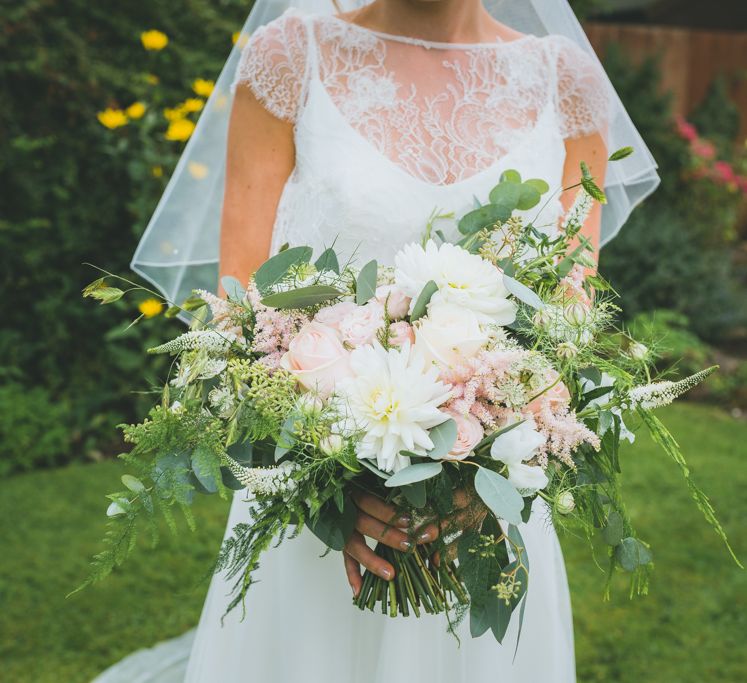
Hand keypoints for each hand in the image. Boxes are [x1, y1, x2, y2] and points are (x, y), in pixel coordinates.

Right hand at [342, 489, 484, 596]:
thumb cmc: (370, 488)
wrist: (339, 490)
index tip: (408, 521)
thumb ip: (400, 494)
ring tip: (391, 575)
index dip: (387, 512)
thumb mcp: (380, 486)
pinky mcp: (341, 542)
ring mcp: (341, 528)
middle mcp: (346, 510)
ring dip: (371, 561)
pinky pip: (346, 560)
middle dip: (387, 536)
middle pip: (364, 523)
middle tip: (408, 546)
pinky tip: (360, 592)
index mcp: (356, 492)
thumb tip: (428, 506)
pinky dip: (352, 576)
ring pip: (353, 545)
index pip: (369, 501)